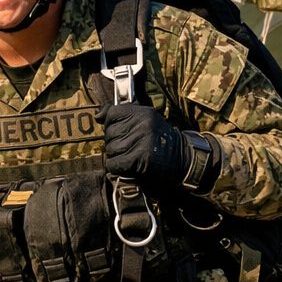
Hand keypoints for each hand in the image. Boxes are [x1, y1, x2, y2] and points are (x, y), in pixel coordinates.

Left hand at [99, 104, 216, 192]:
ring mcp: (142, 141)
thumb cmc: (161, 143)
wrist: (183, 161)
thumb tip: (98, 116)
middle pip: (109, 133)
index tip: (120, 132)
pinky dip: (117, 168)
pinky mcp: (141, 158)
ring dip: (117, 157)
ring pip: (111, 149)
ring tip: (131, 157)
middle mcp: (143, 124)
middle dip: (115, 143)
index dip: (111, 125)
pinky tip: (128, 167)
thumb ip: (123, 117)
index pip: (112, 113)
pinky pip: (114, 163)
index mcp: (144, 113)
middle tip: (130, 149)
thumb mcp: (146, 123)